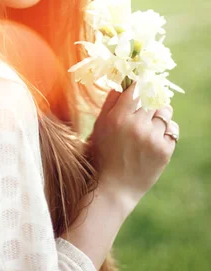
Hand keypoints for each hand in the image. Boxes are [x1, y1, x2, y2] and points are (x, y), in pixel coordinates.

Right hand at [85, 83, 178, 210]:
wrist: (114, 188)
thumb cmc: (102, 155)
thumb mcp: (99, 127)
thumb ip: (110, 104)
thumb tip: (121, 86)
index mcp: (118, 117)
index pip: (136, 88)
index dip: (140, 83)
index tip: (141, 82)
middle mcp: (137, 125)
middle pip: (152, 97)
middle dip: (150, 98)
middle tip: (146, 102)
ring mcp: (153, 138)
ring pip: (165, 111)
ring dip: (159, 112)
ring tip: (151, 120)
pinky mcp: (165, 150)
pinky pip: (172, 129)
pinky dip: (165, 130)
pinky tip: (155, 136)